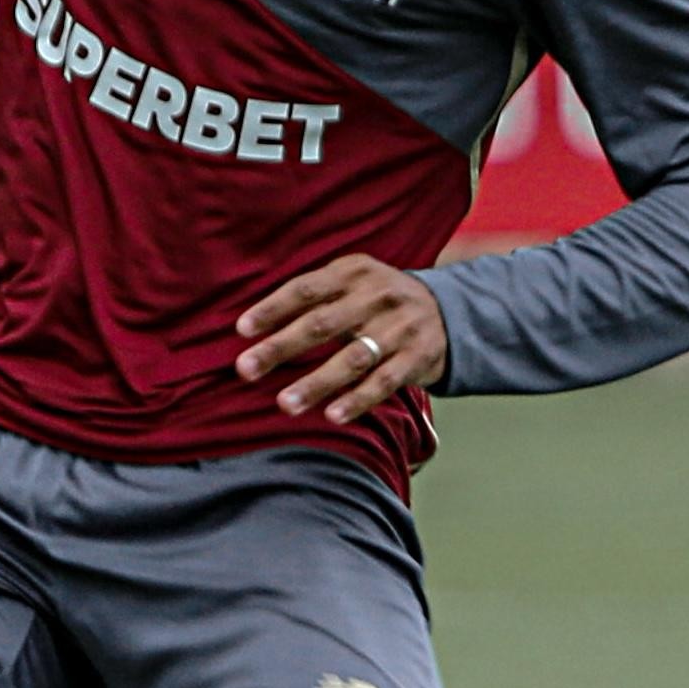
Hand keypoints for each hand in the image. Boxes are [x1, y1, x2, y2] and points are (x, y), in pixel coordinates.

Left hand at [234, 253, 447, 426]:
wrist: (447, 311)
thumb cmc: (377, 301)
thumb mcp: (352, 282)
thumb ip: (314, 296)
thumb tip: (252, 328)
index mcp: (354, 272)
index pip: (306, 288)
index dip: (272, 308)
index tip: (241, 330)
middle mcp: (377, 296)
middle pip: (322, 324)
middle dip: (281, 348)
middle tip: (245, 370)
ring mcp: (399, 328)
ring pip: (352, 358)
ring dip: (316, 382)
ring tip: (284, 404)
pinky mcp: (417, 357)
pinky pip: (384, 382)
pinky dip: (358, 400)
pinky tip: (332, 415)